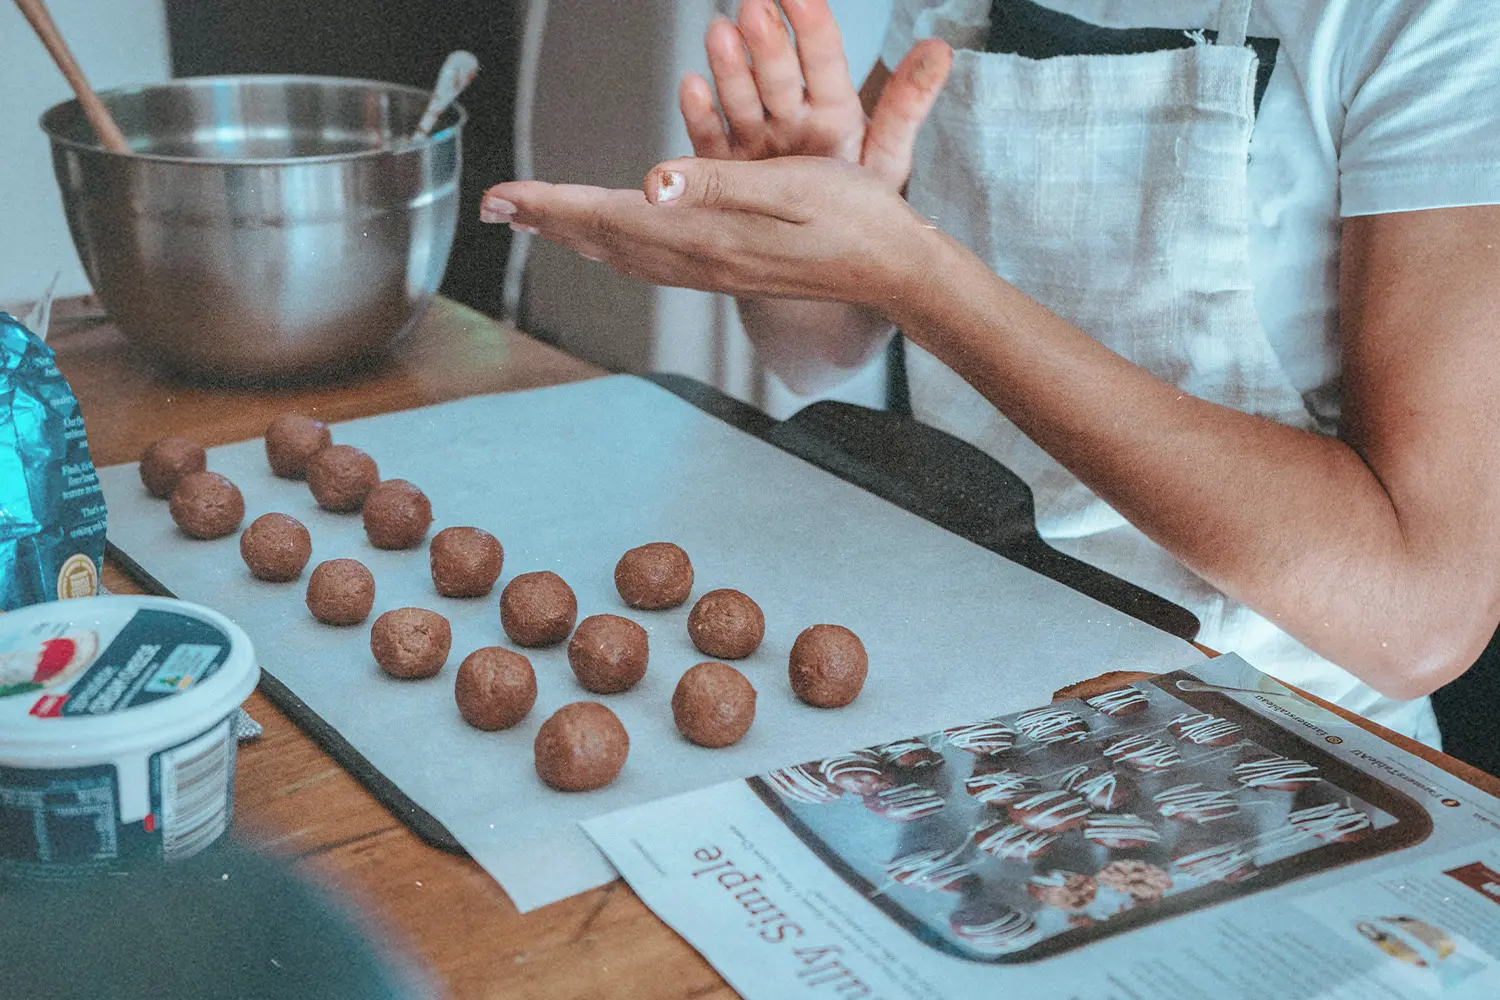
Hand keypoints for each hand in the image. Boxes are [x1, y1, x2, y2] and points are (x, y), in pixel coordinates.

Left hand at [481, 156, 929, 307]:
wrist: (894, 270)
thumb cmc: (855, 218)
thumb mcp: (791, 185)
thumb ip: (718, 183)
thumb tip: (651, 182)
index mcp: (707, 235)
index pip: (608, 216)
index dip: (549, 205)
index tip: (500, 196)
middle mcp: (701, 259)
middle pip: (603, 239)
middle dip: (546, 220)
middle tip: (496, 205)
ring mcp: (714, 271)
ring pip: (624, 253)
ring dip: (575, 234)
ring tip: (538, 219)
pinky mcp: (729, 270)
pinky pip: (652, 260)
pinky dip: (615, 244)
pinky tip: (612, 237)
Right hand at [680, 0, 952, 191]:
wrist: (821, 257)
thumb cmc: (856, 207)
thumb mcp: (887, 157)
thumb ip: (906, 104)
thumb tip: (939, 48)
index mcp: (833, 111)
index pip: (824, 59)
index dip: (813, 24)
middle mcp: (792, 118)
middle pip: (779, 75)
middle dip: (768, 43)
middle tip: (756, 10)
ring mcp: (757, 140)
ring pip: (742, 98)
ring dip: (730, 67)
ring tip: (720, 34)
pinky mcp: (726, 167)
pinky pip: (711, 138)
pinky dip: (700, 113)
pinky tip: (692, 86)